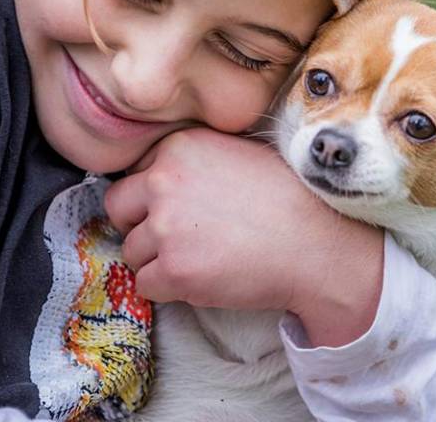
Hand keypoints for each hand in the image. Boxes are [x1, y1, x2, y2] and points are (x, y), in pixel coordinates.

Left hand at [104, 128, 383, 346]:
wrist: (316, 243)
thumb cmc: (288, 197)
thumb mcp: (238, 153)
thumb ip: (195, 160)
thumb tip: (162, 178)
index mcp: (180, 147)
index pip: (137, 172)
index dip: (155, 194)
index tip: (180, 208)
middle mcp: (164, 181)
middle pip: (119, 207)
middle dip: (140, 224)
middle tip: (174, 237)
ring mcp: (166, 227)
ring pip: (130, 250)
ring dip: (156, 259)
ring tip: (199, 259)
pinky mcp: (174, 270)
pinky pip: (145, 285)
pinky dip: (167, 288)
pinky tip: (201, 279)